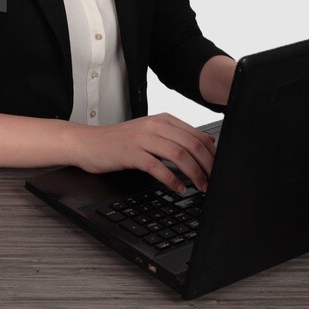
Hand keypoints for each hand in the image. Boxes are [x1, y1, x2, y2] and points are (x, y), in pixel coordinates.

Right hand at [71, 113, 216, 192]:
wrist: (89, 143)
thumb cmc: (120, 141)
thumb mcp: (150, 132)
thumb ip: (176, 135)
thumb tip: (207, 142)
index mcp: (163, 120)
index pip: (197, 135)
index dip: (212, 154)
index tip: (219, 169)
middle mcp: (155, 126)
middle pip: (191, 144)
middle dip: (207, 165)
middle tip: (214, 181)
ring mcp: (143, 139)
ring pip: (179, 154)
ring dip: (194, 173)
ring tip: (200, 187)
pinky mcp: (132, 153)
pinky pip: (157, 167)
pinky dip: (171, 179)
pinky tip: (178, 188)